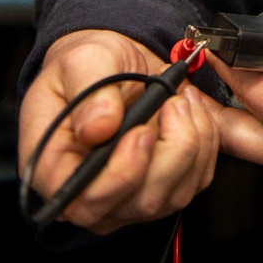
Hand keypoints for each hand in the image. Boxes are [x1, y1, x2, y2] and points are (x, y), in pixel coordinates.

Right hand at [18, 28, 218, 233]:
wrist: (113, 63)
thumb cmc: (88, 67)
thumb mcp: (82, 61)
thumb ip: (89, 91)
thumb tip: (99, 127)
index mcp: (56, 169)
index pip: (87, 201)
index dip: (123, 174)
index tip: (143, 131)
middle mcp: (92, 193)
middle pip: (142, 201)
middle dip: (171, 148)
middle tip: (171, 101)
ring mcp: (129, 196)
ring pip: (176, 193)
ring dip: (193, 140)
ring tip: (180, 97)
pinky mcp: (163, 186)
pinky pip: (197, 179)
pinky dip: (205, 141)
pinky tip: (191, 109)